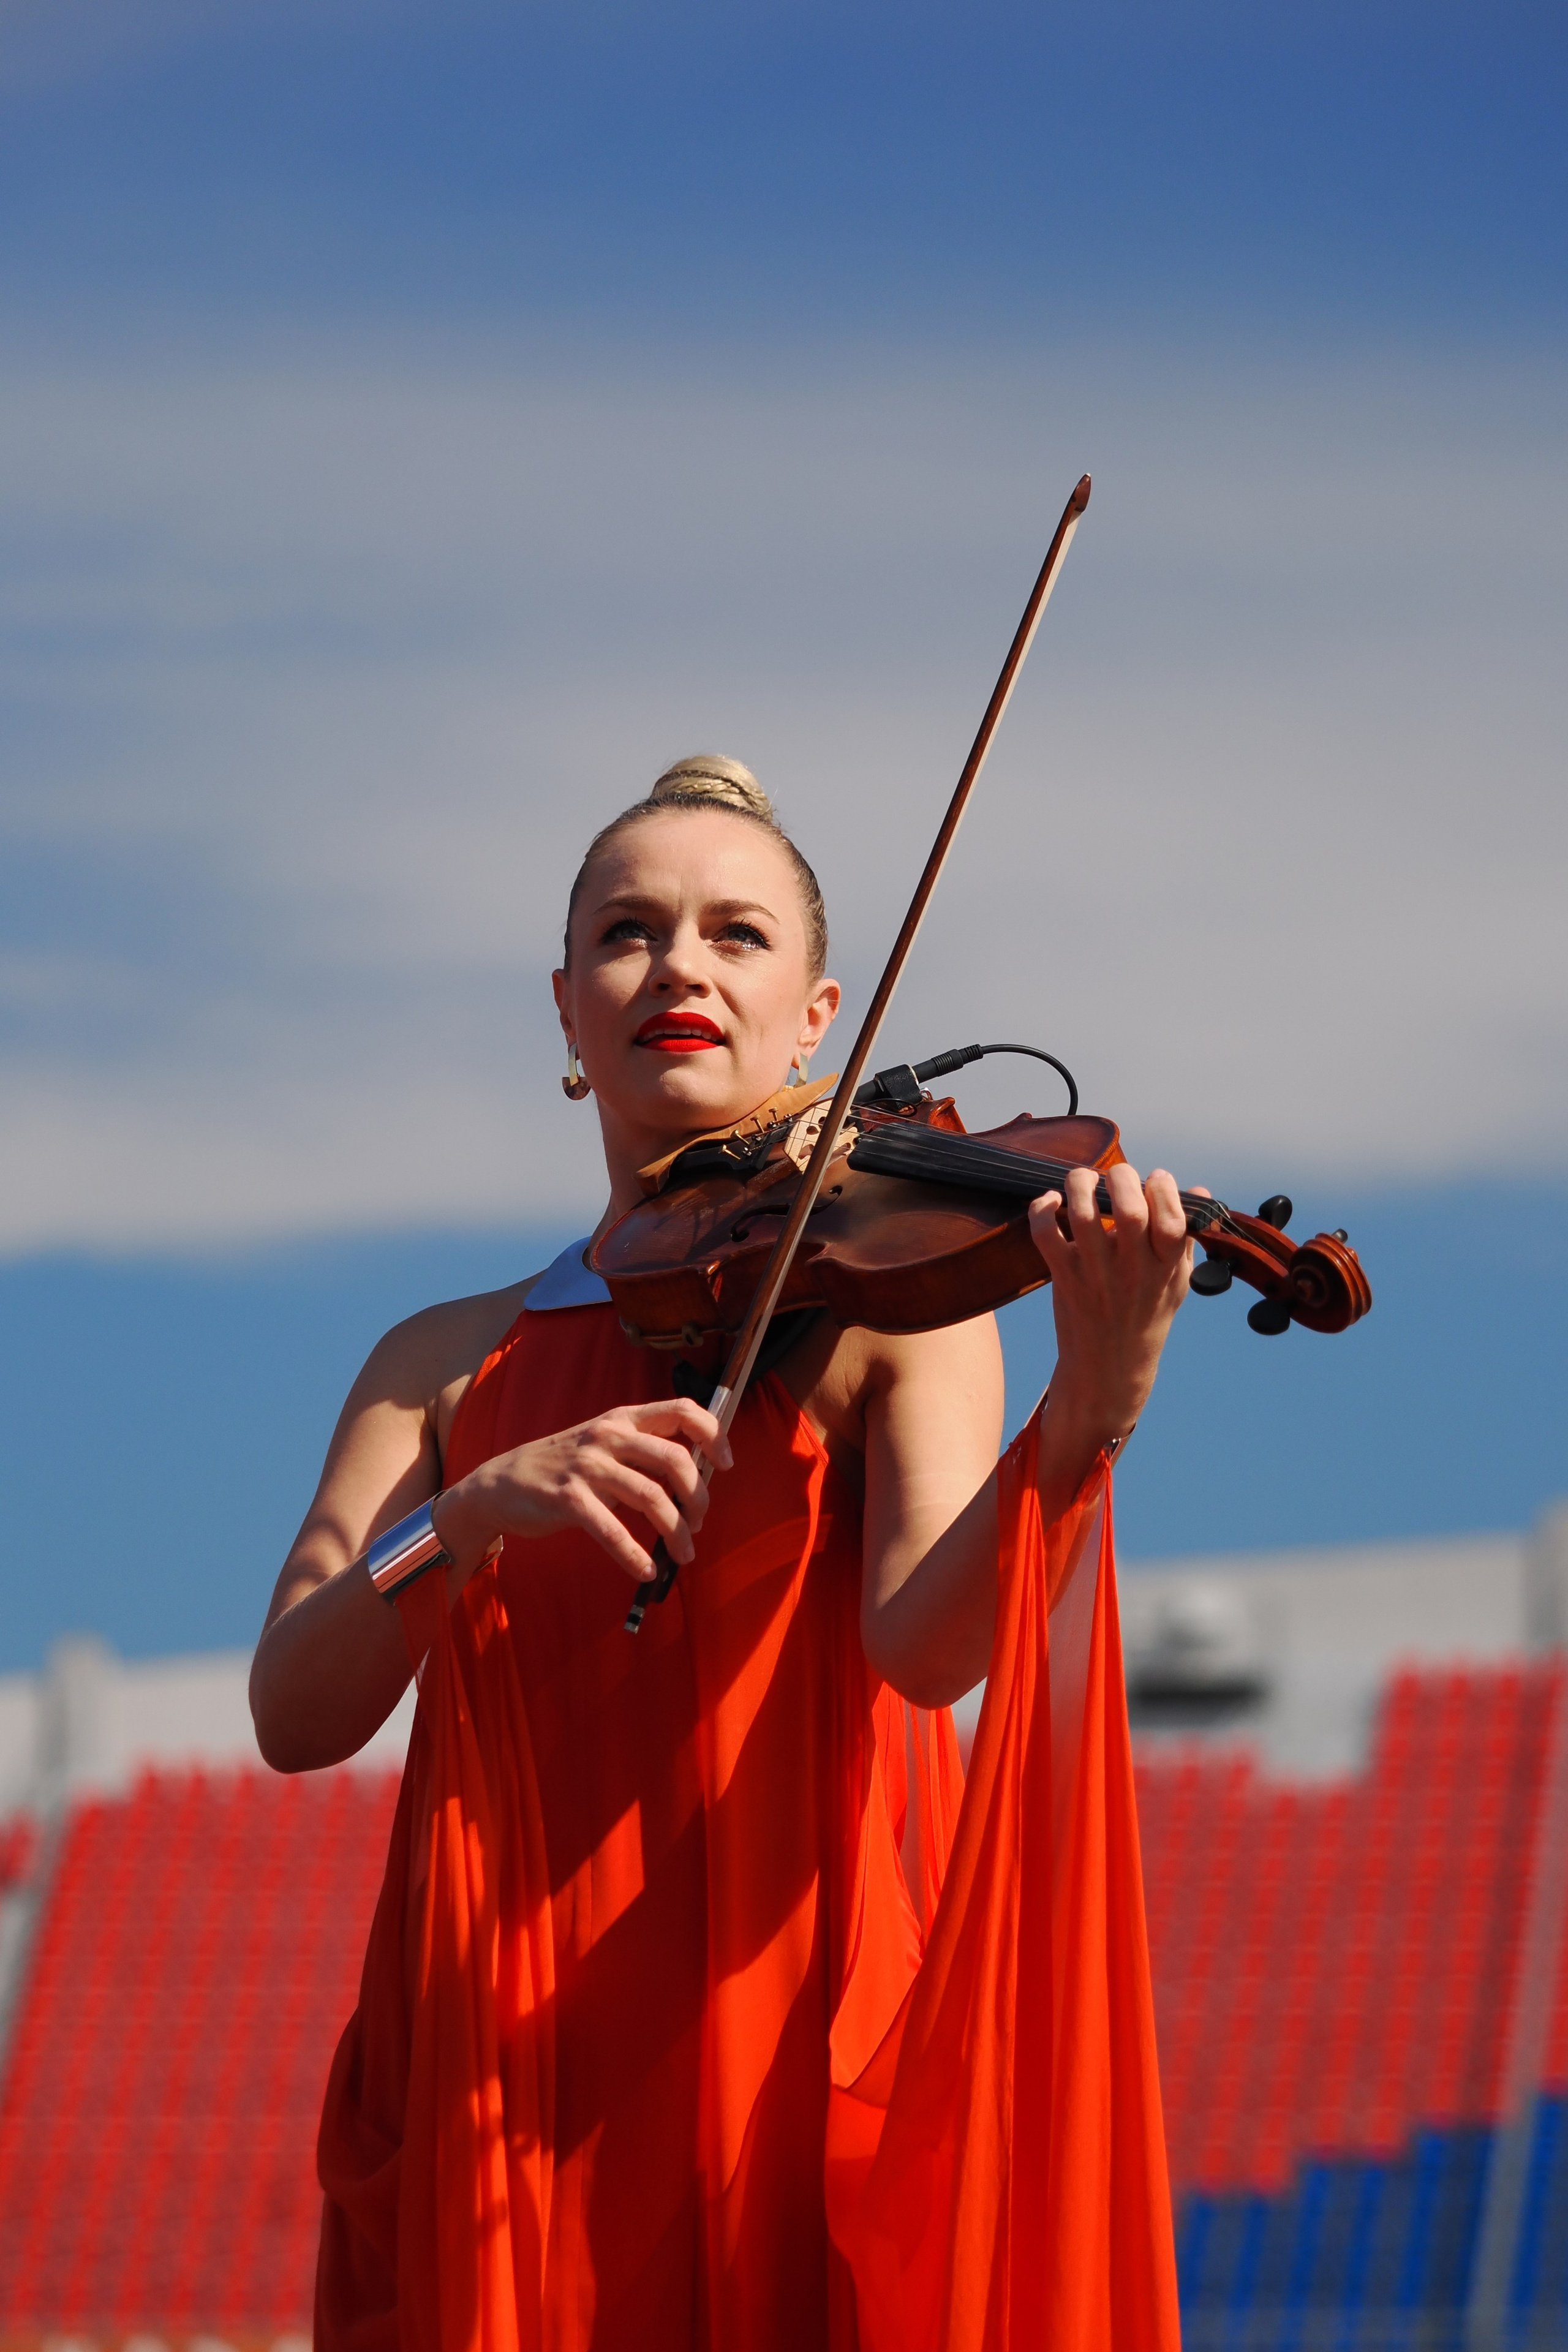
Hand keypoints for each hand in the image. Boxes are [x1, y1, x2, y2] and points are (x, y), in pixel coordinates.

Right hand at [431, 1398, 733, 1586]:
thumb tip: (693, 1483)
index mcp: (622, 1419)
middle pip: (676, 1459)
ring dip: (676, 1532)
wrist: (500, 1482)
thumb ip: (642, 1453)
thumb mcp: (603, 1445)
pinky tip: (645, 1569)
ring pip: (651, 1497)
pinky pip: (611, 1530)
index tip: (725, 1465)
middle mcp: (608, 1436)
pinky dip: (634, 1555)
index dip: (713, 1435)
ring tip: (683, 1553)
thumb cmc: (562, 1467)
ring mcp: (587, 1466)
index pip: (682, 1410)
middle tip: (700, 1523)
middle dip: (698, 1498)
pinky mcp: (567, 1498)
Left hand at [1026, 1163, 1195, 1504]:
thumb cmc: (1145, 1317)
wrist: (1107, 1368)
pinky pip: (1046, 1236)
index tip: (1156, 1179)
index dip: (1165, 1188)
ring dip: (1080, 1185)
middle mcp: (1131, 1270)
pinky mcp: (1064, 1277)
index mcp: (1164, 1267)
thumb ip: (1186, 1237)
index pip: (1172, 1220)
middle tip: (1116, 1176)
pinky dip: (1042, 1210)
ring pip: (1084, 1215)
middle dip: (1122, 1178)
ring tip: (1083, 1179)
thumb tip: (1202, 1191)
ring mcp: (1095, 1274)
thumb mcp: (1176, 1282)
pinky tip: (1051, 1202)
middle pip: (1129, 1211)